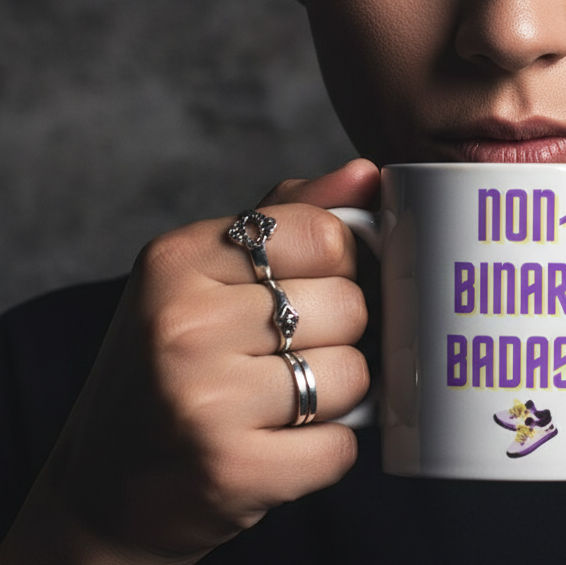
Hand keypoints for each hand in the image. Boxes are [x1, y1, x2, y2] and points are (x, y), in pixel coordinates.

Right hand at [0, 159, 379, 564]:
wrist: (105, 487)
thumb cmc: (176, 360)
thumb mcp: (212, 270)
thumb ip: (294, 213)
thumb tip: (367, 172)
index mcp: (179, 257)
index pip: (325, 235)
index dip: (337, 265)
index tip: (307, 287)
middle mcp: (182, 323)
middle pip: (349, 305)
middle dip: (339, 333)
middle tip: (285, 354)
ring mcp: (203, 401)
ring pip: (354, 374)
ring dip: (337, 395)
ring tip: (280, 400)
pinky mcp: (229, 471)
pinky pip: (342, 448)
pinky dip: (328, 451)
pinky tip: (280, 445)